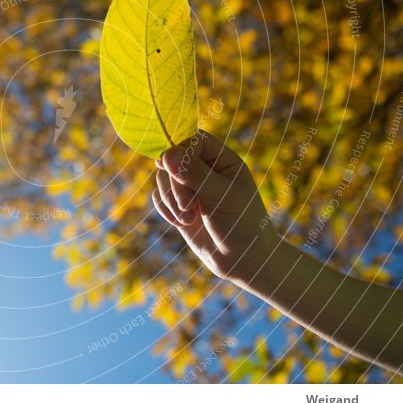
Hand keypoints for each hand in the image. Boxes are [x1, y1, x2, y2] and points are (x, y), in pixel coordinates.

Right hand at [152, 130, 278, 281]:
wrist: (244, 261)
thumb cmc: (242, 224)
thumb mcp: (222, 197)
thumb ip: (195, 175)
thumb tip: (166, 155)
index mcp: (221, 159)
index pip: (191, 140)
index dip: (178, 152)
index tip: (169, 166)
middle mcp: (204, 170)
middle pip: (172, 161)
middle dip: (175, 185)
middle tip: (189, 206)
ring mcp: (190, 188)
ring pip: (161, 179)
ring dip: (170, 201)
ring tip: (189, 218)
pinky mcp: (178, 206)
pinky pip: (158, 198)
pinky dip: (165, 211)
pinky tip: (182, 224)